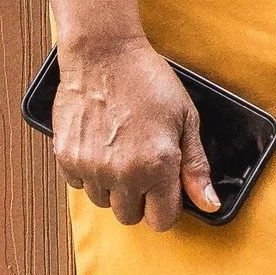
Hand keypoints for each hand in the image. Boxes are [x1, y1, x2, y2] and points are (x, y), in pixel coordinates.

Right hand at [54, 31, 215, 229]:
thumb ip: (195, 166)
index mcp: (156, 166)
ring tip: (120, 151)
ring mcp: (91, 167)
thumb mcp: (186, 119)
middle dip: (140, 198)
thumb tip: (209, 204)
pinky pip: (79, 184)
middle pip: (130, 216)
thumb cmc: (147, 81)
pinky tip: (100, 145)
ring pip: (103, 202)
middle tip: (142, 165)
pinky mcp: (66, 158)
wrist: (103, 54)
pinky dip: (89, 172)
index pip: (161, 220)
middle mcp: (122, 173)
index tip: (165, 189)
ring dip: (113, 186)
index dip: (166, 206)